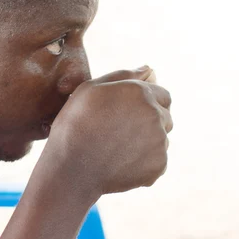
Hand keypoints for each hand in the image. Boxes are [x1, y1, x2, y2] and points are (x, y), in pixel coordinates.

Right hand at [44, 65, 171, 200]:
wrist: (72, 170)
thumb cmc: (75, 125)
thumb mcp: (89, 90)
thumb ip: (122, 75)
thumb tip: (149, 69)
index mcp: (140, 92)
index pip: (161, 93)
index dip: (144, 103)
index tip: (125, 114)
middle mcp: (156, 114)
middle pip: (165, 115)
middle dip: (149, 120)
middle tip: (120, 131)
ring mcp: (160, 141)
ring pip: (162, 138)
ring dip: (147, 141)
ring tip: (117, 148)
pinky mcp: (159, 165)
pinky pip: (157, 160)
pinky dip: (143, 162)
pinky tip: (120, 163)